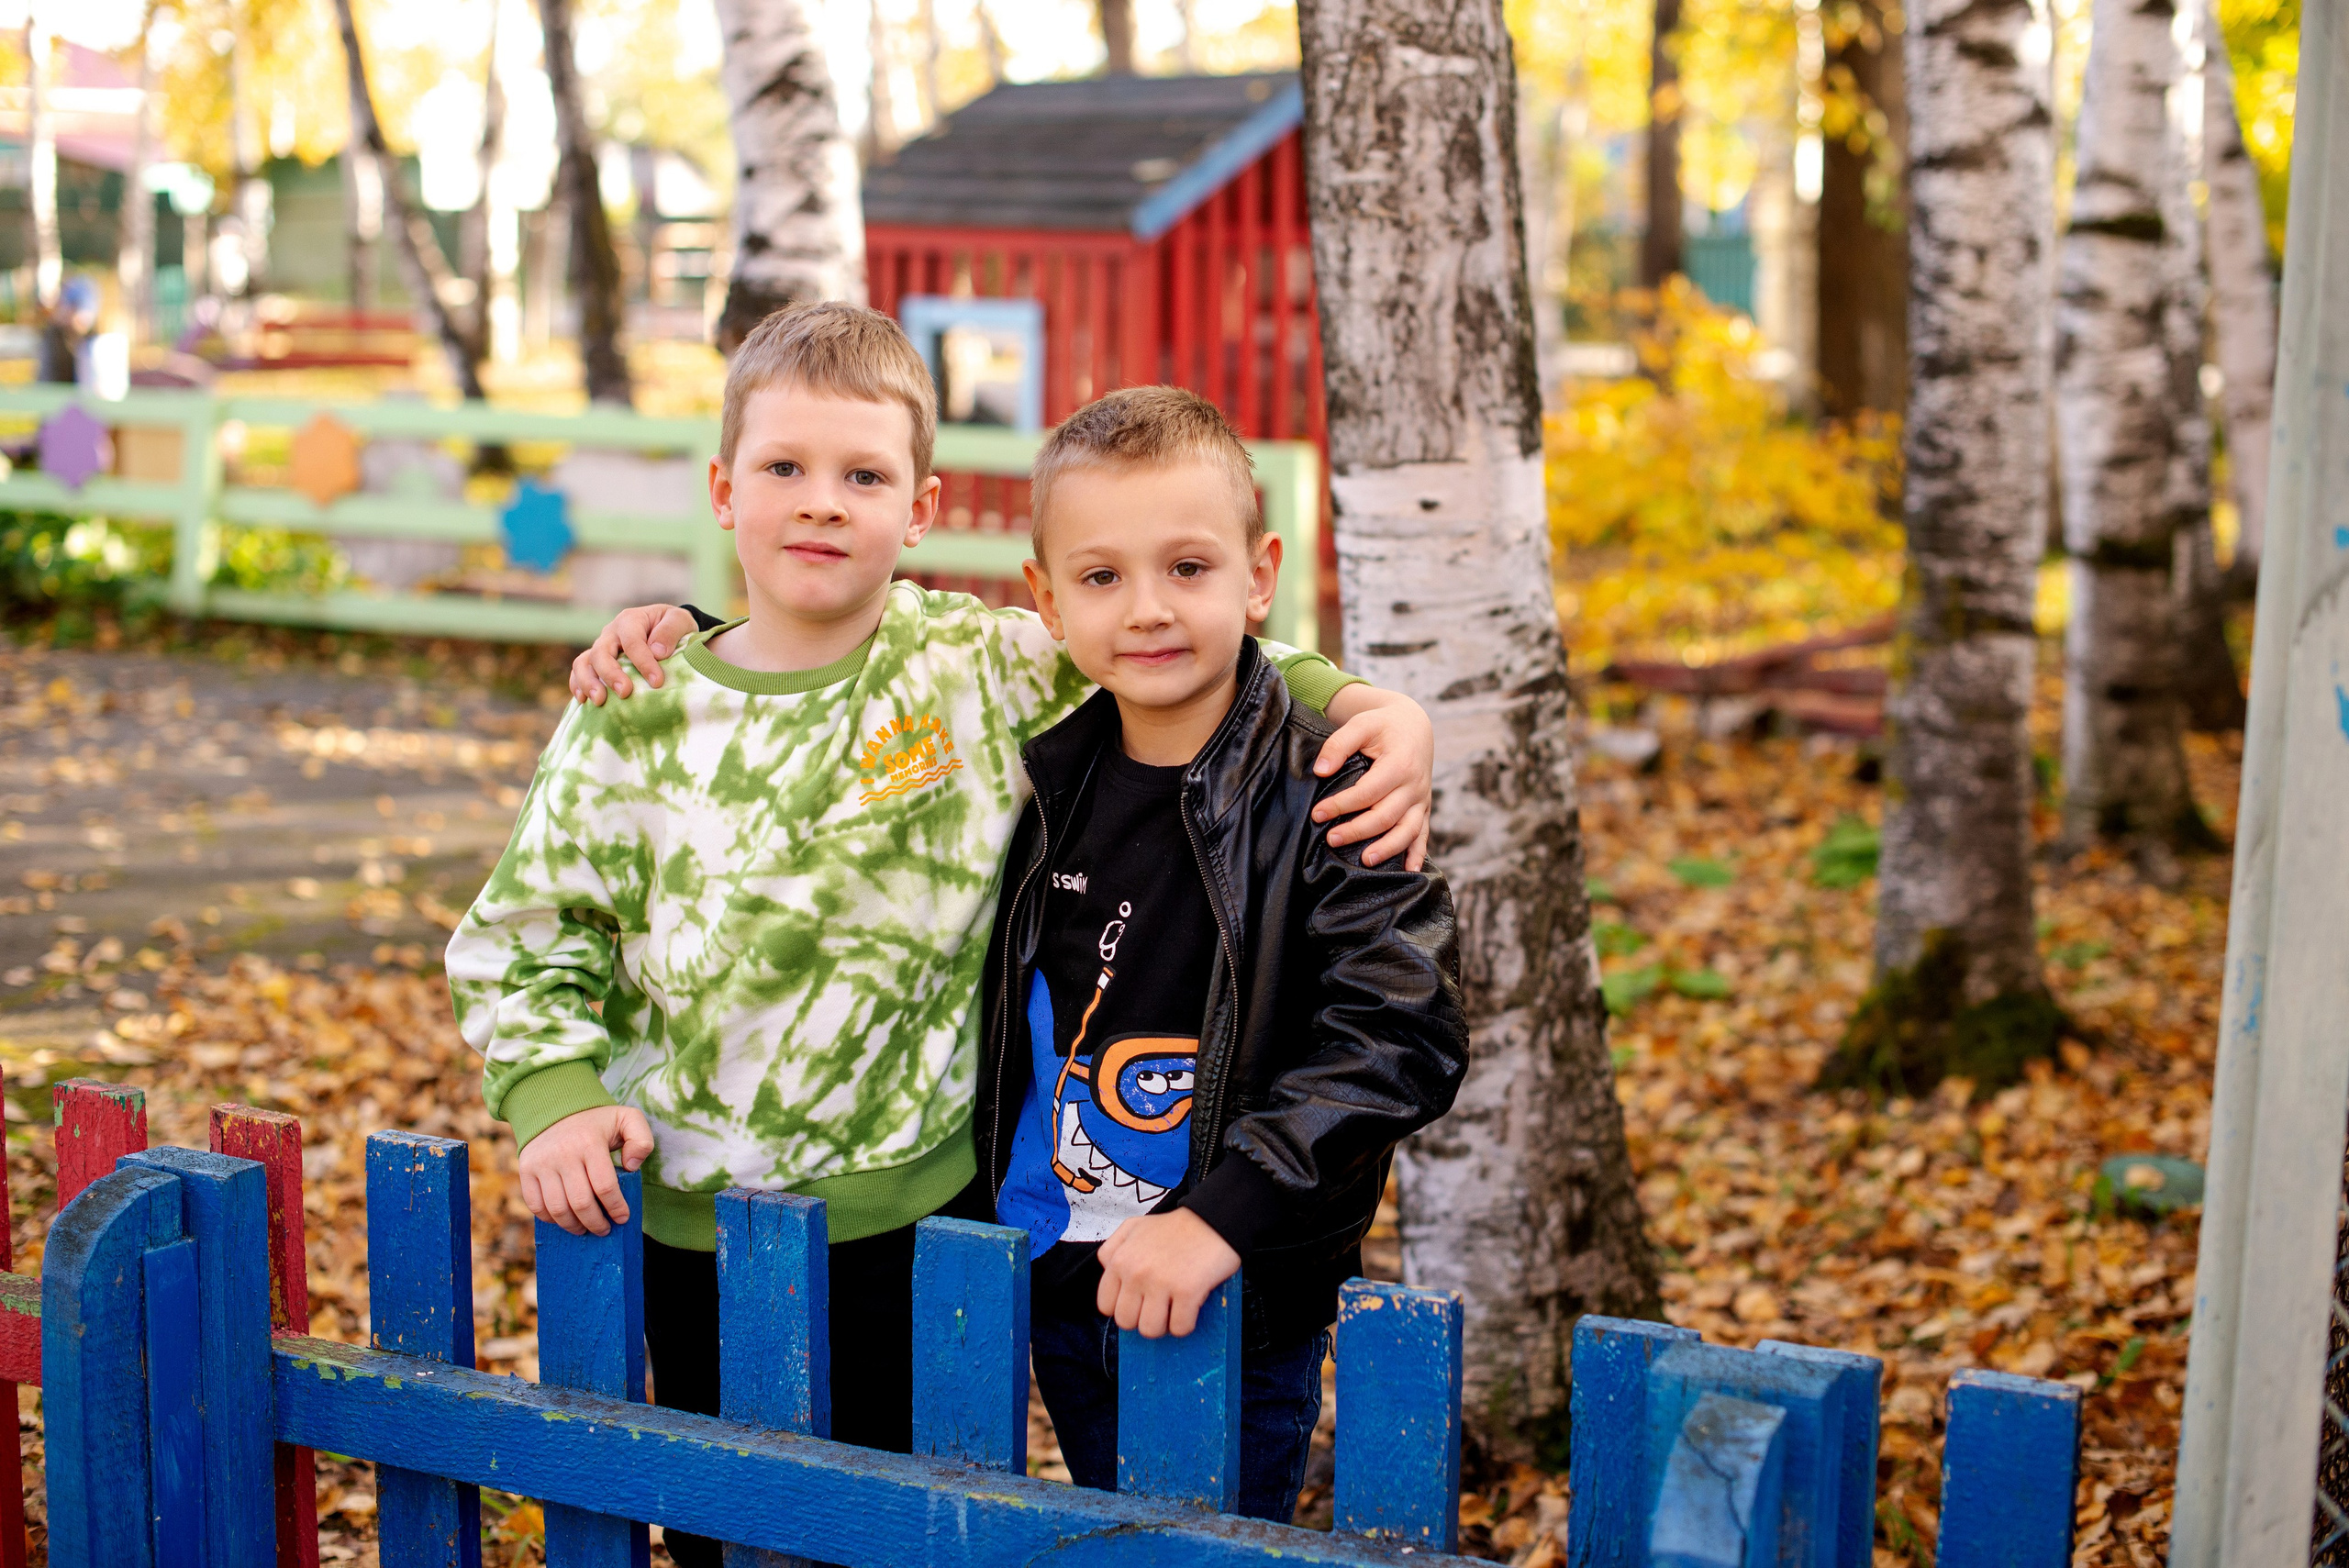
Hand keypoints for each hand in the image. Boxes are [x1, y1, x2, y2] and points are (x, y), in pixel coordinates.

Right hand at [517, 1104, 654, 1235]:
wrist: (555, 1108)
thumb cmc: (597, 1122)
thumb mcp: (627, 1119)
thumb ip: (641, 1140)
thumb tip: (632, 1167)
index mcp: (590, 1142)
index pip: (605, 1186)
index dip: (616, 1208)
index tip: (622, 1218)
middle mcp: (563, 1153)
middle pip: (581, 1203)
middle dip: (596, 1223)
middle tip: (605, 1230)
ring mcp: (541, 1163)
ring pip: (557, 1208)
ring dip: (574, 1226)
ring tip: (585, 1229)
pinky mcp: (526, 1170)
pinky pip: (536, 1205)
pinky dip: (550, 1219)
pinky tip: (565, 1220)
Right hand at [569, 605, 702, 704]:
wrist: (665, 628)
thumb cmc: (673, 625)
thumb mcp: (679, 620)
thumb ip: (670, 632)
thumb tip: (657, 652)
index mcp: (630, 620)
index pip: (632, 641)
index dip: (643, 662)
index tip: (657, 682)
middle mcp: (611, 633)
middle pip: (601, 652)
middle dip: (611, 674)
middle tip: (625, 693)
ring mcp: (601, 647)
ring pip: (584, 662)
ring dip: (588, 682)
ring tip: (599, 701)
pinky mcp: (596, 661)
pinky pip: (579, 671)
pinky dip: (577, 684)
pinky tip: (583, 701)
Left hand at [1096, 1208, 1241, 1337]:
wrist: (1213, 1220)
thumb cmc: (1176, 1227)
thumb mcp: (1133, 1227)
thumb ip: (1113, 1248)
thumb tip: (1108, 1271)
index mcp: (1120, 1260)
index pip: (1106, 1305)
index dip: (1124, 1308)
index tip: (1138, 1303)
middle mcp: (1136, 1273)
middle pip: (1126, 1322)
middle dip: (1142, 1319)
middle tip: (1158, 1307)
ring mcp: (1161, 1283)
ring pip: (1150, 1330)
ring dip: (1164, 1325)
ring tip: (1173, 1309)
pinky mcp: (1187, 1292)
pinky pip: (1179, 1328)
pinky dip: (1186, 1324)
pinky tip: (1190, 1308)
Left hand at [1313, 686, 1433, 870]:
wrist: (1414, 726)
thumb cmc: (1382, 725)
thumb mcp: (1360, 724)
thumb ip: (1339, 744)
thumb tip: (1320, 771)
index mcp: (1400, 764)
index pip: (1368, 791)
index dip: (1342, 805)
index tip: (1317, 813)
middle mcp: (1415, 785)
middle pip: (1386, 816)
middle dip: (1358, 831)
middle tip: (1331, 839)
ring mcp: (1422, 799)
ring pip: (1408, 830)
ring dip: (1388, 848)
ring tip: (1365, 861)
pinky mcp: (1424, 808)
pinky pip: (1424, 834)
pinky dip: (1418, 853)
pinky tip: (1410, 871)